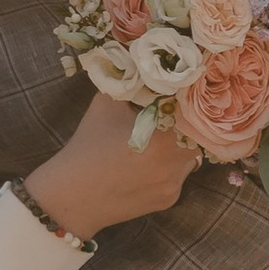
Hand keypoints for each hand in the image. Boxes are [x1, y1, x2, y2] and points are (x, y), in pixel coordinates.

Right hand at [25, 88, 199, 238]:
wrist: (72, 197)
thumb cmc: (88, 146)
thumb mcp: (107, 104)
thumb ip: (132, 85)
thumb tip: (148, 70)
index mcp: (165, 137)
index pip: (191, 109)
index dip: (185, 99)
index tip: (176, 93)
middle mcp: (176, 163)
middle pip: (196, 133)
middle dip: (183, 124)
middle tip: (168, 116)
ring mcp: (175, 184)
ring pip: (190, 155)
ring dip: (178, 146)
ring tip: (155, 142)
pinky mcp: (170, 199)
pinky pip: (179, 175)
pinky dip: (168, 167)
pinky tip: (145, 165)